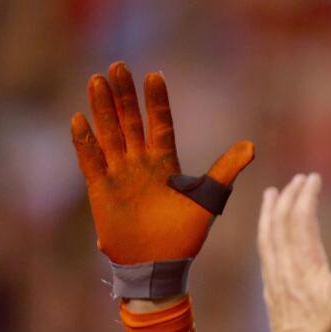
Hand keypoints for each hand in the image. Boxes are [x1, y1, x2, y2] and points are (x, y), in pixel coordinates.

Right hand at [70, 61, 253, 263]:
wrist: (159, 265)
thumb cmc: (185, 235)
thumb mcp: (209, 199)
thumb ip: (226, 170)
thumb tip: (252, 145)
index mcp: (165, 163)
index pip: (159, 124)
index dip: (156, 101)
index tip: (153, 75)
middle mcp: (140, 164)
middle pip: (130, 122)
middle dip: (123, 95)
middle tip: (117, 66)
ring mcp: (119, 175)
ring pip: (109, 135)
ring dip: (102, 109)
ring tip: (97, 80)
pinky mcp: (101, 190)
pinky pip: (91, 161)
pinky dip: (85, 142)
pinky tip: (79, 119)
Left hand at [257, 173, 330, 331]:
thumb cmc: (330, 328)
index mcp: (306, 263)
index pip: (302, 220)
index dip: (306, 197)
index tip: (313, 179)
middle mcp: (286, 264)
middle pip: (282, 222)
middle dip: (289, 197)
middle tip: (298, 179)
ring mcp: (274, 274)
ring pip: (267, 234)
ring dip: (271, 210)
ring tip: (273, 193)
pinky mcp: (269, 285)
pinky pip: (263, 249)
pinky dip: (264, 230)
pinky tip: (267, 227)